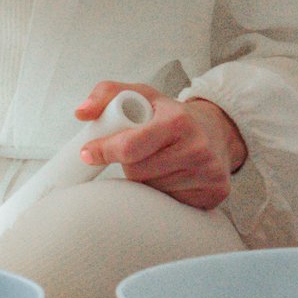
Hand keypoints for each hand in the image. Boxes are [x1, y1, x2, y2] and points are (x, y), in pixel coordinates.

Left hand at [75, 80, 244, 213]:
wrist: (216, 132)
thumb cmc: (172, 116)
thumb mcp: (142, 95)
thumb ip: (107, 94)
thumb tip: (81, 113)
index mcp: (178, 120)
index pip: (130, 146)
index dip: (105, 151)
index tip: (88, 153)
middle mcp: (196, 148)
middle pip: (137, 172)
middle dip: (129, 164)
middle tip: (139, 153)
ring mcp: (207, 174)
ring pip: (151, 190)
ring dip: (146, 179)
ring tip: (159, 162)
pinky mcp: (213, 194)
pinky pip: (169, 203)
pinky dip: (163, 193)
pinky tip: (172, 177)